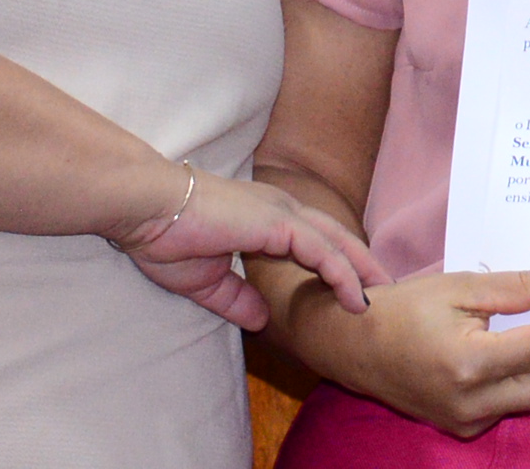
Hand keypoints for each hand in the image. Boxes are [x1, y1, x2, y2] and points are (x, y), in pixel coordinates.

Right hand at [114, 165, 389, 329]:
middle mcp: (280, 209)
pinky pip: (322, 251)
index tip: (354, 289)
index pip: (313, 239)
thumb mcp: (206, 280)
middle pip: (335, 237)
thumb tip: (261, 320)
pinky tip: (355, 296)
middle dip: (362, 263)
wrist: (145, 209)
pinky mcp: (277, 223)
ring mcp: (281, 213)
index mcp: (264, 218)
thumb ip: (236, 298)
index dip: (336, 262)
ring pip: (336, 243)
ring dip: (361, 271)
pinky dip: (343, 274)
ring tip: (379, 298)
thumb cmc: (165, 235)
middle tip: (384, 290)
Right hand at [294, 266, 529, 439]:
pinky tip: (518, 351)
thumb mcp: (461, 287)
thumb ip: (521, 288)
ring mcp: (467, 423)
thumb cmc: (402, 310)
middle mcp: (472, 404)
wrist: (351, 346)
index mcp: (470, 364)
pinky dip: (526, 379)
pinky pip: (512, 405)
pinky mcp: (464, 429)